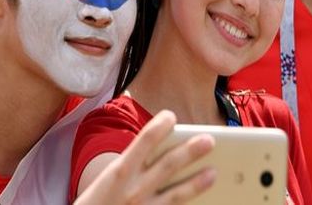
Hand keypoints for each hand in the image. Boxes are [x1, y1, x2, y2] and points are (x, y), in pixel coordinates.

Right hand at [74, 110, 215, 204]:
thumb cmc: (97, 202)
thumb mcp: (108, 178)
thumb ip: (130, 162)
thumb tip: (150, 141)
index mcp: (120, 170)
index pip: (144, 139)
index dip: (160, 125)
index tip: (171, 116)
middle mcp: (133, 188)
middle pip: (168, 164)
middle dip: (190, 151)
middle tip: (209, 140)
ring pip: (177, 193)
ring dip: (197, 182)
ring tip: (213, 173)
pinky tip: (204, 201)